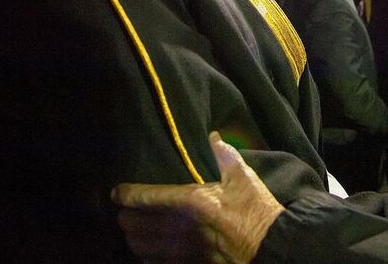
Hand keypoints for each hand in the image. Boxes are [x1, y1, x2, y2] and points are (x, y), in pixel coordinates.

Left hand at [112, 132, 283, 263]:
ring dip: (132, 237)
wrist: (271, 246)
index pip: (145, 197)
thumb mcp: (243, 177)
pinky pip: (153, 263)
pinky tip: (147, 250)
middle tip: (124, 210)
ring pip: (140, 246)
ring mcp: (181, 251)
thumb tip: (214, 136)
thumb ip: (225, 155)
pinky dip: (145, 256)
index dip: (125, 194)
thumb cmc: (256, 210)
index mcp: (190, 201)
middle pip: (134, 224)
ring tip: (132, 230)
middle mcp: (179, 227)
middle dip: (125, 217)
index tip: (116, 192)